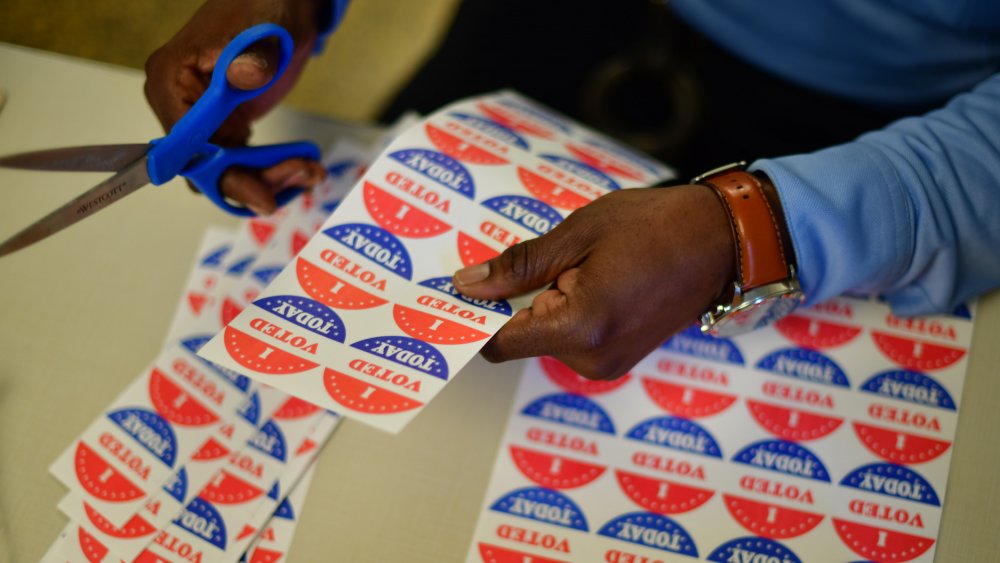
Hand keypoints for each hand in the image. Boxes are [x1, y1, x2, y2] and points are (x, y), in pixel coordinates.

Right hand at [144, 0, 327, 214]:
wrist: (283, 3)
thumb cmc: (264, 7)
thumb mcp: (262, 33)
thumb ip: (253, 60)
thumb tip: (243, 75)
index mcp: (171, 80)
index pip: (184, 146)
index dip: (220, 173)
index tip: (259, 195)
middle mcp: (178, 104)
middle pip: (205, 167)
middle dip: (254, 180)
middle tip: (301, 175)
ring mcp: (203, 118)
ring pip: (225, 171)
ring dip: (268, 179)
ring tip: (310, 170)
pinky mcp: (226, 126)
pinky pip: (241, 162)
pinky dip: (271, 170)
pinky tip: (303, 167)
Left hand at [452, 185, 735, 379]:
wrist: (723, 242)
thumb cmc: (655, 226)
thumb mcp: (579, 233)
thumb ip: (519, 265)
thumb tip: (467, 286)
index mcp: (580, 327)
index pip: (499, 342)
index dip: (473, 317)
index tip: (458, 291)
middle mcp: (591, 358)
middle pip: (520, 338)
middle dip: (516, 300)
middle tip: (539, 257)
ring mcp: (608, 363)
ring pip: (545, 337)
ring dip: (545, 303)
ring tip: (580, 264)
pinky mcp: (619, 358)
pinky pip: (571, 338)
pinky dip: (566, 311)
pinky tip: (590, 278)